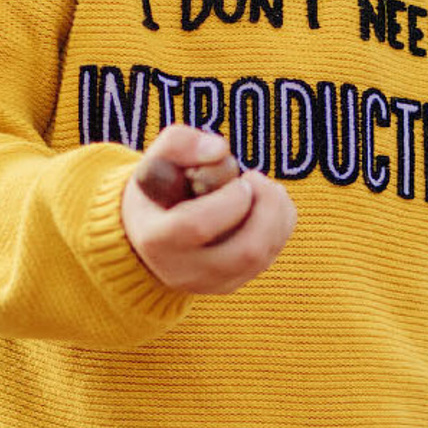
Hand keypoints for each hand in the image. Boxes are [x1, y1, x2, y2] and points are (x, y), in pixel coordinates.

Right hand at [121, 123, 296, 294]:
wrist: (148, 233)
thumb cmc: (157, 187)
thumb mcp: (156, 158)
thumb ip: (181, 143)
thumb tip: (220, 151)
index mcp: (156, 238)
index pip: (199, 226)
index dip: (230, 199)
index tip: (240, 178)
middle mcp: (182, 270)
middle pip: (245, 252)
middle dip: (267, 209)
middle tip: (258, 179)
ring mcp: (209, 283)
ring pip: (262, 257)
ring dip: (277, 215)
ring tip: (265, 187)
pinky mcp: (230, 285)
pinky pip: (268, 258)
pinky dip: (279, 226)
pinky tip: (266, 204)